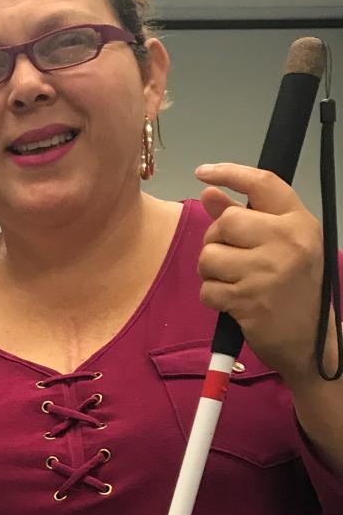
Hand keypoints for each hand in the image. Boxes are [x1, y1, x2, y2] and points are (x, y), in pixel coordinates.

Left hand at [194, 164, 331, 384]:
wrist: (311, 342)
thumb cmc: (296, 289)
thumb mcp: (284, 248)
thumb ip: (246, 218)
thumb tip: (208, 192)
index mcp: (299, 223)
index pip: (263, 183)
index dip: (229, 172)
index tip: (203, 172)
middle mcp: (286, 242)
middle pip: (226, 221)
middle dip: (215, 240)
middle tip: (228, 258)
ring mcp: (268, 271)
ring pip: (210, 256)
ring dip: (211, 272)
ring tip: (232, 281)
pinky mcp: (249, 301)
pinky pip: (207, 289)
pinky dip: (212, 297)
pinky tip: (232, 302)